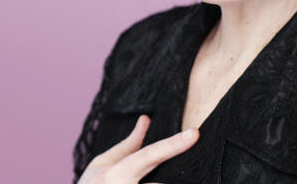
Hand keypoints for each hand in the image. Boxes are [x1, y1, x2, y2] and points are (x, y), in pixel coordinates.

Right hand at [77, 114, 198, 183]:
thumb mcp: (102, 165)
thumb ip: (128, 145)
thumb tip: (146, 119)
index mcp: (114, 175)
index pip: (149, 155)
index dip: (173, 144)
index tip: (194, 134)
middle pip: (161, 181)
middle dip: (166, 176)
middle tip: (166, 162)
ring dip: (157, 182)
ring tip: (148, 179)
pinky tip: (147, 181)